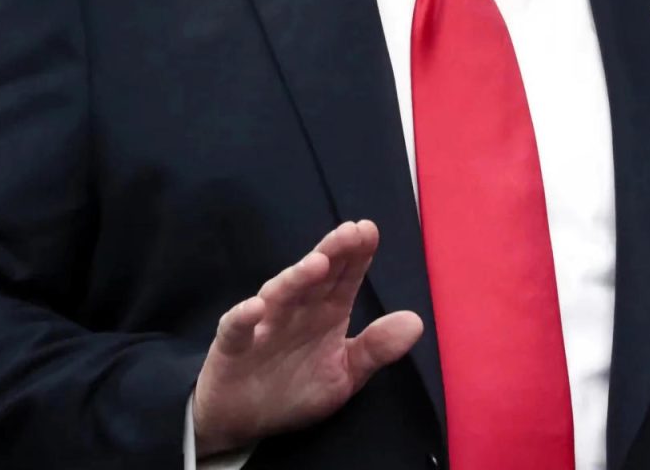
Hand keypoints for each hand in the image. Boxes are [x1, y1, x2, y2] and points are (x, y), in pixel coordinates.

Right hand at [191, 220, 423, 456]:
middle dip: (333, 253)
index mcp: (326, 312)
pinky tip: (256, 308)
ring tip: (316, 263)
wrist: (241, 420)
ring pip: (280, 295)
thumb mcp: (344, 374)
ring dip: (296, 278)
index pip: (345, 277)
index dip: (357, 254)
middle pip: (316, 277)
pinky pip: (237, 329)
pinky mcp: (233, 347)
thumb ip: (376, 348)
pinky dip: (244, 318)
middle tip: (351, 232)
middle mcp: (297, 310)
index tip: (370, 230)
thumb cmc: (294, 388)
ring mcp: (264, 325)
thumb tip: (417, 322)